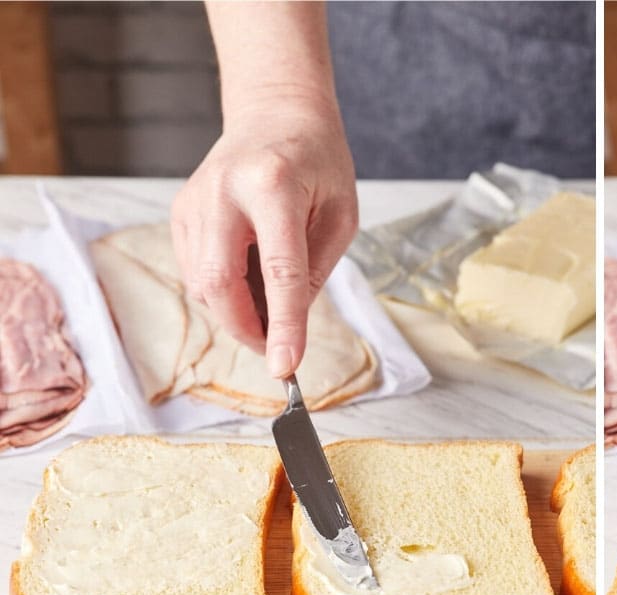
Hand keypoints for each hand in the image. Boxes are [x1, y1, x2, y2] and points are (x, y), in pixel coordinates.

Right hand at [171, 101, 357, 375]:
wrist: (274, 110)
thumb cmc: (317, 161)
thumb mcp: (340, 215)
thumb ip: (314, 272)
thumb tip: (285, 328)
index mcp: (274, 185)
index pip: (278, 272)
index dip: (283, 327)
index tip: (286, 368)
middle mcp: (224, 190)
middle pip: (219, 284)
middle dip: (246, 330)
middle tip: (275, 347)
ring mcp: (195, 200)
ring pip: (203, 285)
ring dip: (237, 311)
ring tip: (268, 295)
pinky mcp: (181, 211)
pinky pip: (195, 274)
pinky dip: (222, 292)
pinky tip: (248, 272)